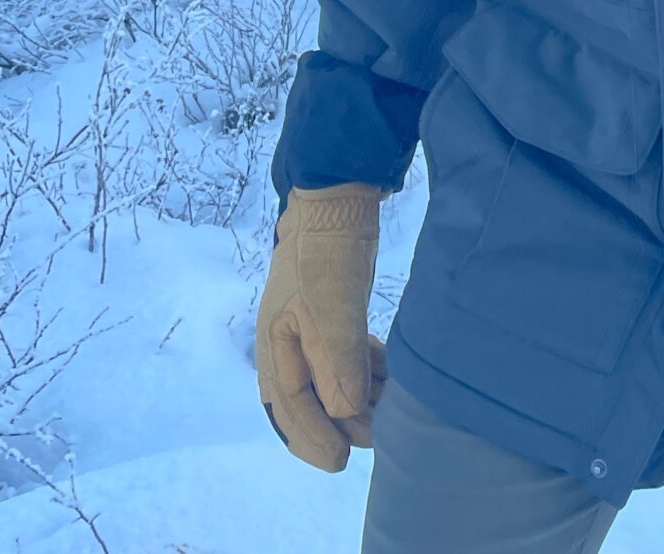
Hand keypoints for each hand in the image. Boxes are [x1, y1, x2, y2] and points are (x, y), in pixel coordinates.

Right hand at [256, 183, 388, 469]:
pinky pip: (347, 359)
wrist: (336, 202)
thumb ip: (336, 362)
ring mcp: (311, 330)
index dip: (313, 439)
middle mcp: (288, 344)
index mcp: (274, 347)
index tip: (341, 461)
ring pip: (332, 381)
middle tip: (377, 439)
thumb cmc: (325, 255)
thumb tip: (344, 414)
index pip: (288, 408)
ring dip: (358, 401)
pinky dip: (366, 373)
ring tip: (389, 413)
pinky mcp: (335, 316)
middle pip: (309, 401)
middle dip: (340, 424)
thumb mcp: (330, 309)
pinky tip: (389, 381)